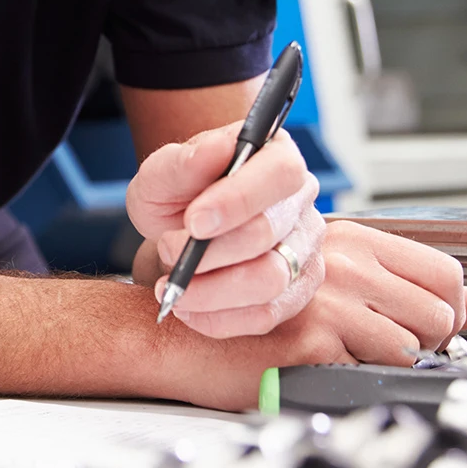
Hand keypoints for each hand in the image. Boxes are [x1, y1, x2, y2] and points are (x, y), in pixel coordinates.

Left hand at [126, 121, 322, 336]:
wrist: (177, 230)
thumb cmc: (176, 195)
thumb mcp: (162, 173)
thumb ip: (183, 162)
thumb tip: (216, 149)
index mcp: (276, 155)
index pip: (280, 173)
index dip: (238, 199)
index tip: (194, 222)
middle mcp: (300, 200)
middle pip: (269, 232)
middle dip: (209, 250)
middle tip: (166, 249)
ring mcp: (304, 248)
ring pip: (271, 280)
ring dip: (212, 290)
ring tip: (173, 284)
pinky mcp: (296, 291)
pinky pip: (266, 315)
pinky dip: (219, 318)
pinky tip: (188, 307)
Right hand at [142, 223, 466, 410]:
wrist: (185, 328)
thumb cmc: (249, 304)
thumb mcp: (330, 278)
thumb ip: (402, 285)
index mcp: (351, 239)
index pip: (442, 271)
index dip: (449, 309)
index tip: (430, 327)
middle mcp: (344, 260)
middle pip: (437, 313)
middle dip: (425, 343)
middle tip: (387, 348)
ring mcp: (329, 298)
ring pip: (409, 346)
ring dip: (388, 363)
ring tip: (349, 357)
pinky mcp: (313, 337)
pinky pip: (370, 368)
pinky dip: (354, 375)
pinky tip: (322, 366)